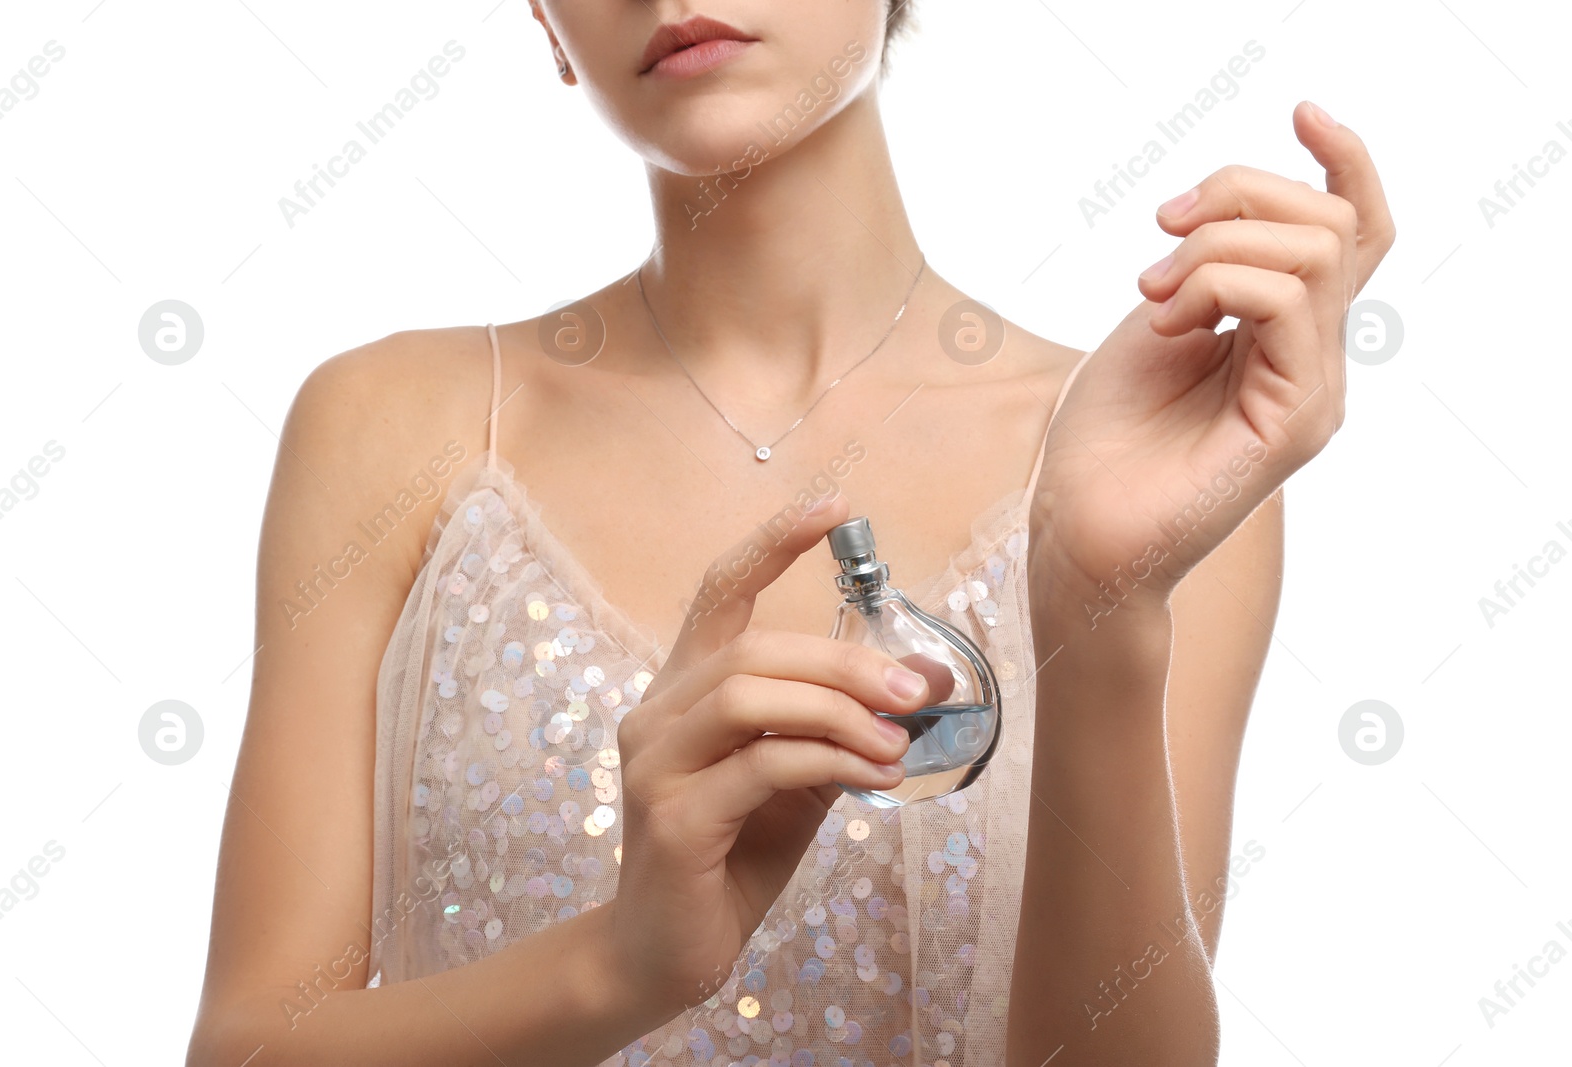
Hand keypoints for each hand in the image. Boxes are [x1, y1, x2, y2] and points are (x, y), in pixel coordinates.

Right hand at [605, 492, 932, 1016]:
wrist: (667, 953)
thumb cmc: (731, 857)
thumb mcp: (795, 782)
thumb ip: (837, 730)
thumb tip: (921, 682)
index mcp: (682, 693)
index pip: (719, 594)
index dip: (772, 545)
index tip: (833, 508)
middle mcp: (656, 714)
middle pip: (752, 649)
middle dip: (844, 661)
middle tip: (913, 690)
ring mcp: (654, 764)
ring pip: (750, 694)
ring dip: (839, 711)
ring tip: (897, 741)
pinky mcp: (671, 817)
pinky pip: (761, 763)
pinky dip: (829, 762)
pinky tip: (874, 778)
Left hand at [1029, 101, 1395, 616]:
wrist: (1078, 526)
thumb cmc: (1105, 434)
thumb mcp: (1158, 320)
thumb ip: (1210, 269)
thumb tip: (1237, 220)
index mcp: (1285, 334)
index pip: (1352, 233)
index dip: (1344, 162)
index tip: (1301, 113)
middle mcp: (1313, 359)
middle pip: (1332, 224)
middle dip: (1238, 196)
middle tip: (1160, 233)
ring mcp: (1312, 390)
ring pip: (1313, 254)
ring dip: (1212, 247)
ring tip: (1152, 296)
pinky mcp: (1296, 420)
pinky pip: (1289, 304)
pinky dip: (1216, 285)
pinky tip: (1168, 322)